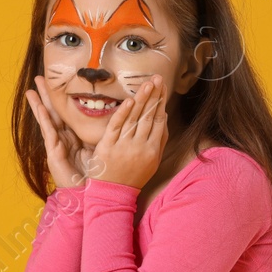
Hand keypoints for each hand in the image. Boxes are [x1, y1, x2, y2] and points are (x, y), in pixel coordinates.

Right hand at [26, 75, 97, 188]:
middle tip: (40, 77)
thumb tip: (116, 116)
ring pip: (47, 120)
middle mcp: (63, 139)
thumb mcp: (100, 148)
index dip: (62, 99)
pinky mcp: (54, 153)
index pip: (66, 114)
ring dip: (39, 103)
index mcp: (73, 138)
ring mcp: (56, 146)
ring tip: (32, 89)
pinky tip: (39, 107)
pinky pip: (48, 132)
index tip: (60, 82)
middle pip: (54, 112)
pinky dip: (44, 119)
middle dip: (46, 96)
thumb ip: (101, 133)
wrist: (88, 196)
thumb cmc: (95, 176)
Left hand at [91, 75, 166, 189]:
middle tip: (157, 78)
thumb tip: (163, 118)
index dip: (161, 102)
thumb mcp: (152, 161)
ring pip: (134, 119)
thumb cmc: (134, 176)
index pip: (158, 120)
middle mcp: (140, 147)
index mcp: (152, 150)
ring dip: (142, 99)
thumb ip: (159, 140)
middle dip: (154, 96)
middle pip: (148, 117)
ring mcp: (123, 146)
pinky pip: (117, 127)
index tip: (163, 87)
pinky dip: (123, 113)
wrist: (114, 193)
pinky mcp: (108, 146)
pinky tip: (130, 100)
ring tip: (147, 84)